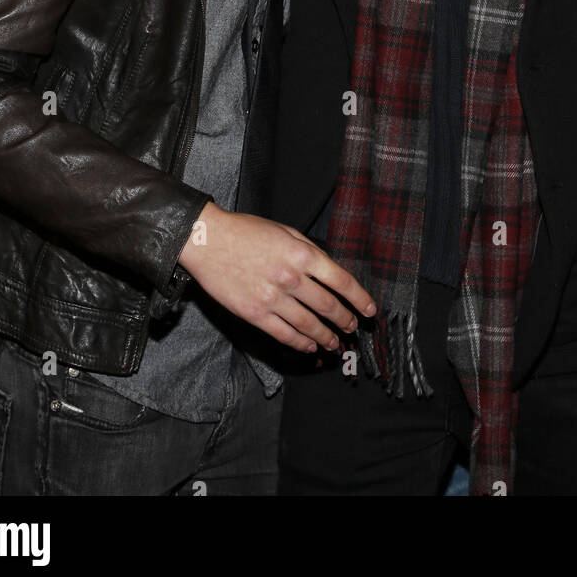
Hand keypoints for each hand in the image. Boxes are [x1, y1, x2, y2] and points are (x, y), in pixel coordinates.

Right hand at [179, 202, 376, 354]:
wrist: (208, 241)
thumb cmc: (246, 231)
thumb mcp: (285, 231)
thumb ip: (309, 251)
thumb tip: (330, 272)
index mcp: (302, 254)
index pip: (341, 281)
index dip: (360, 298)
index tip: (369, 310)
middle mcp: (291, 278)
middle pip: (329, 307)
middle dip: (345, 320)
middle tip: (352, 328)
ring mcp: (272, 298)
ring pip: (309, 325)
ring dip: (326, 336)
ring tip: (335, 343)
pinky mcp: (254, 314)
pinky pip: (284, 335)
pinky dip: (301, 343)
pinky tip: (310, 345)